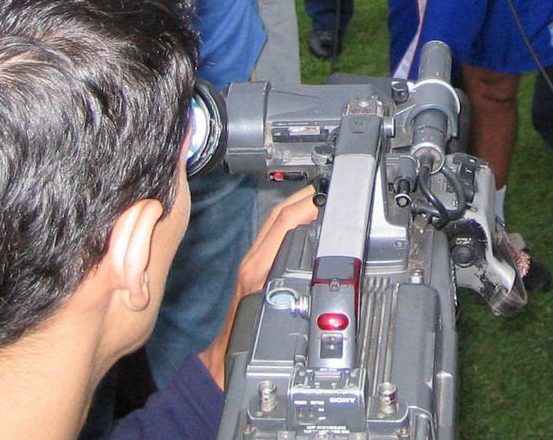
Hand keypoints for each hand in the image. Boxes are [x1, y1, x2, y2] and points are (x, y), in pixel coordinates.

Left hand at [199, 188, 319, 386]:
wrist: (222, 363)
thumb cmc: (243, 348)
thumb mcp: (275, 324)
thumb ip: (295, 301)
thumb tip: (320, 281)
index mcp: (259, 271)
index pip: (284, 223)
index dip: (307, 205)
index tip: (329, 198)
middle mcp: (254, 262)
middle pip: (278, 214)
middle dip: (305, 196)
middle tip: (330, 188)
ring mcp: (252, 262)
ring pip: (274, 221)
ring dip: (297, 204)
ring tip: (321, 197)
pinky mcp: (253, 267)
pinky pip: (272, 233)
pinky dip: (290, 219)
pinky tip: (304, 220)